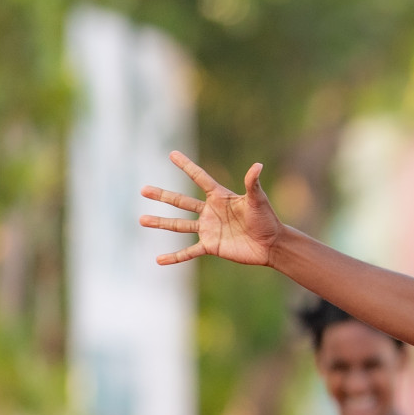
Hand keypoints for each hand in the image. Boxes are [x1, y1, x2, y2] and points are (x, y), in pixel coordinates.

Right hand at [139, 151, 279, 265]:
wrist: (271, 244)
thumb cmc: (266, 219)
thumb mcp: (258, 200)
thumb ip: (252, 183)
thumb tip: (258, 165)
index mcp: (219, 197)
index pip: (199, 178)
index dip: (186, 166)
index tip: (172, 154)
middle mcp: (210, 212)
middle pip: (181, 201)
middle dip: (162, 196)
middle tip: (144, 190)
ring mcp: (208, 229)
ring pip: (179, 225)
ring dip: (161, 222)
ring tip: (142, 220)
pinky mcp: (211, 246)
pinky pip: (189, 251)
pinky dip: (174, 256)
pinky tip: (159, 260)